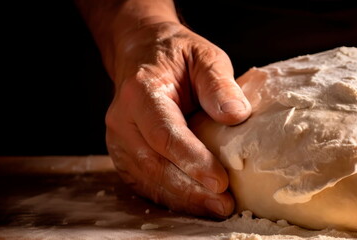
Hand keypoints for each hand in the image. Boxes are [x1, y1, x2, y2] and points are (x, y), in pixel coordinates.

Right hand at [105, 21, 250, 217]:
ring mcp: (119, 141)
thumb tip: (237, 115)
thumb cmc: (178, 57)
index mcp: (141, 92)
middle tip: (224, 204)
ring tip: (217, 209)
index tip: (220, 180)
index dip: (192, 160)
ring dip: (183, 199)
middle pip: (154, 164)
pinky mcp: (125, 157)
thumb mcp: (204, 57)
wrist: (143, 54)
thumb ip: (219, 84)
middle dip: (191, 189)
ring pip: (148, 179)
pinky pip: (145, 184)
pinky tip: (198, 205)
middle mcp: (122, 120)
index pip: (165, 134)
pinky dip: (172, 198)